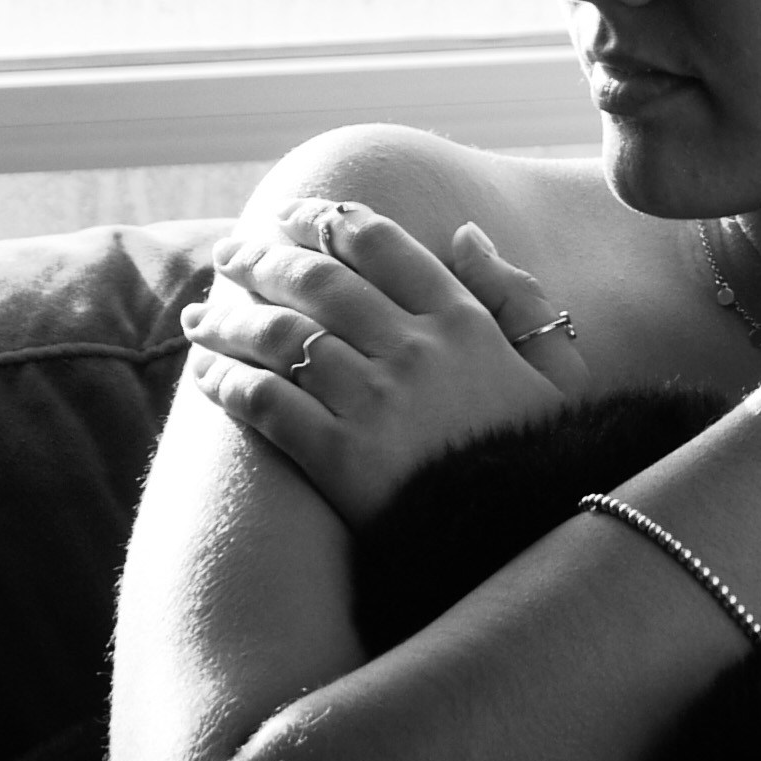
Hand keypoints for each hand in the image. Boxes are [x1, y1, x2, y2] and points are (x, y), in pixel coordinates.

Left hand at [180, 198, 591, 524]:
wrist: (527, 547)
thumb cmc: (541, 455)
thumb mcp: (559, 368)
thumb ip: (519, 294)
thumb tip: (464, 233)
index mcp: (463, 320)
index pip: (379, 243)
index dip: (324, 218)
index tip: (289, 213)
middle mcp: (415, 349)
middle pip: (318, 280)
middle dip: (263, 257)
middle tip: (229, 251)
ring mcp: (375, 403)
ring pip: (281, 336)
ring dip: (230, 317)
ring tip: (201, 314)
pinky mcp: (339, 460)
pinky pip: (265, 403)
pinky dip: (225, 380)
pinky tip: (203, 373)